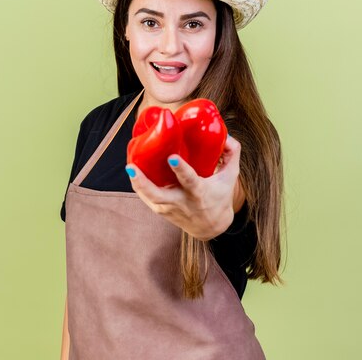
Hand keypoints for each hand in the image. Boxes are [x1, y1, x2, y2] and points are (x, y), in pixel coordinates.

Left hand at [126, 135, 241, 240]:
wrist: (210, 227)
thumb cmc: (220, 197)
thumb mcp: (230, 177)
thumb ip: (232, 154)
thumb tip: (227, 135)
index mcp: (199, 193)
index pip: (189, 181)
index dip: (181, 170)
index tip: (172, 158)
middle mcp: (181, 202)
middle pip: (158, 195)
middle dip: (144, 183)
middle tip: (132, 167)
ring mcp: (168, 207)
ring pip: (148, 198)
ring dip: (137, 183)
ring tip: (130, 166)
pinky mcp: (160, 210)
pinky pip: (145, 198)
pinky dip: (138, 186)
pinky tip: (132, 171)